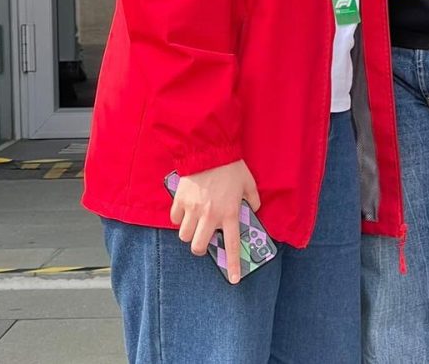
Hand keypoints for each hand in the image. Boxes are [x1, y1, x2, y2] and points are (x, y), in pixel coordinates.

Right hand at [169, 160, 260, 283]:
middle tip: (204, 238)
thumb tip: (253, 209)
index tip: (233, 279)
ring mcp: (192, 209)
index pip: (232, 245)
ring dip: (189, 233)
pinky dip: (179, 218)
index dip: (233, 265)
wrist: (209, 149)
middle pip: (198, 247)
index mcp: (229, 213)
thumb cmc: (231, 166)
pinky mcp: (180, 200)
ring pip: (184, 236)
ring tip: (195, 222)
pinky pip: (175, 218)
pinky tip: (186, 210)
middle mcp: (210, 216)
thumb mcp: (249, 183)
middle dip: (200, 248)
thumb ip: (253, 199)